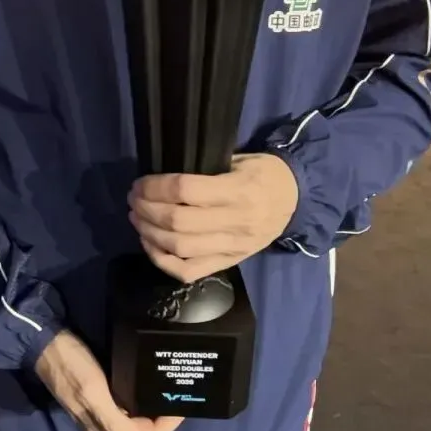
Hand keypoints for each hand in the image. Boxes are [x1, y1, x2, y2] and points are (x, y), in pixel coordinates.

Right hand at [33, 330, 183, 430]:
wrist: (44, 341)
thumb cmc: (71, 364)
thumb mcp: (93, 392)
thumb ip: (116, 422)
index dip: (167, 423)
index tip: (182, 402)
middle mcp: (101, 426)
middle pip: (142, 428)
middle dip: (162, 416)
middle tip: (178, 393)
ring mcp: (98, 410)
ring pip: (135, 417)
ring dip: (152, 406)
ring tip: (168, 387)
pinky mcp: (97, 395)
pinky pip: (126, 404)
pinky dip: (140, 398)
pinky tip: (147, 384)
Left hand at [128, 153, 299, 283]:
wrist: (296, 199)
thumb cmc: (263, 173)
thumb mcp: (240, 159)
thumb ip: (206, 168)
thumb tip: (162, 174)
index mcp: (239, 191)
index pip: (186, 191)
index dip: (155, 187)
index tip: (141, 182)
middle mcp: (237, 222)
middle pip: (178, 222)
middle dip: (147, 209)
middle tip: (134, 198)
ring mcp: (233, 247)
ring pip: (180, 249)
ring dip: (149, 233)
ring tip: (137, 217)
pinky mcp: (230, 263)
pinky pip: (190, 272)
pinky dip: (163, 261)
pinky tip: (150, 244)